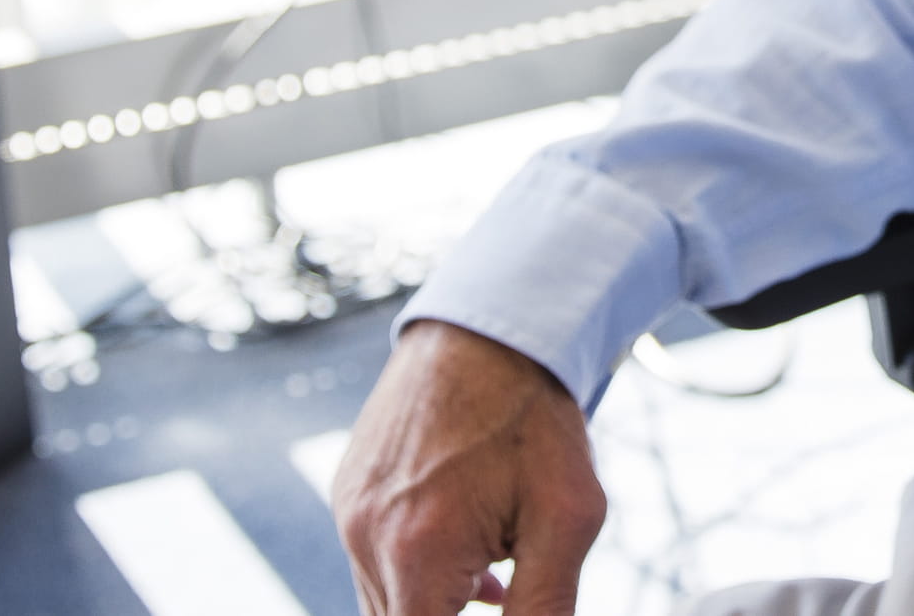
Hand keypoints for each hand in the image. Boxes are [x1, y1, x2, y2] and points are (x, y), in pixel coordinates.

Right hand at [333, 321, 606, 614]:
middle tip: (501, 584)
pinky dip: (415, 569)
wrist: (489, 326)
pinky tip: (470, 544)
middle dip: (446, 615)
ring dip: (433, 600)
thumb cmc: (535, 418)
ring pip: (382, 599)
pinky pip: (371, 558)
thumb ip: (545, 608)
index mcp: (417, 550)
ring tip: (494, 565)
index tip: (496, 596)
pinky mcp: (346, 489)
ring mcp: (347, 510)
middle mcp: (365, 535)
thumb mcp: (567, 518)